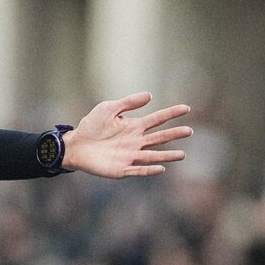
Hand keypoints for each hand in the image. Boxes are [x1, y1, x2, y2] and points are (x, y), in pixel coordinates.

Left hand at [62, 93, 190, 178]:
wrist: (75, 145)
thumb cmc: (91, 126)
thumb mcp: (108, 109)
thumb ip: (128, 103)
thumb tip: (150, 95)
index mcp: (134, 127)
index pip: (157, 119)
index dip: (171, 113)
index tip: (186, 108)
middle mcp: (135, 142)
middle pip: (159, 138)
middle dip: (174, 134)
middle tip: (189, 131)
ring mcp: (130, 156)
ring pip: (153, 156)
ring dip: (167, 156)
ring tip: (182, 155)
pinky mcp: (122, 169)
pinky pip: (138, 170)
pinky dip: (149, 170)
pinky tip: (161, 168)